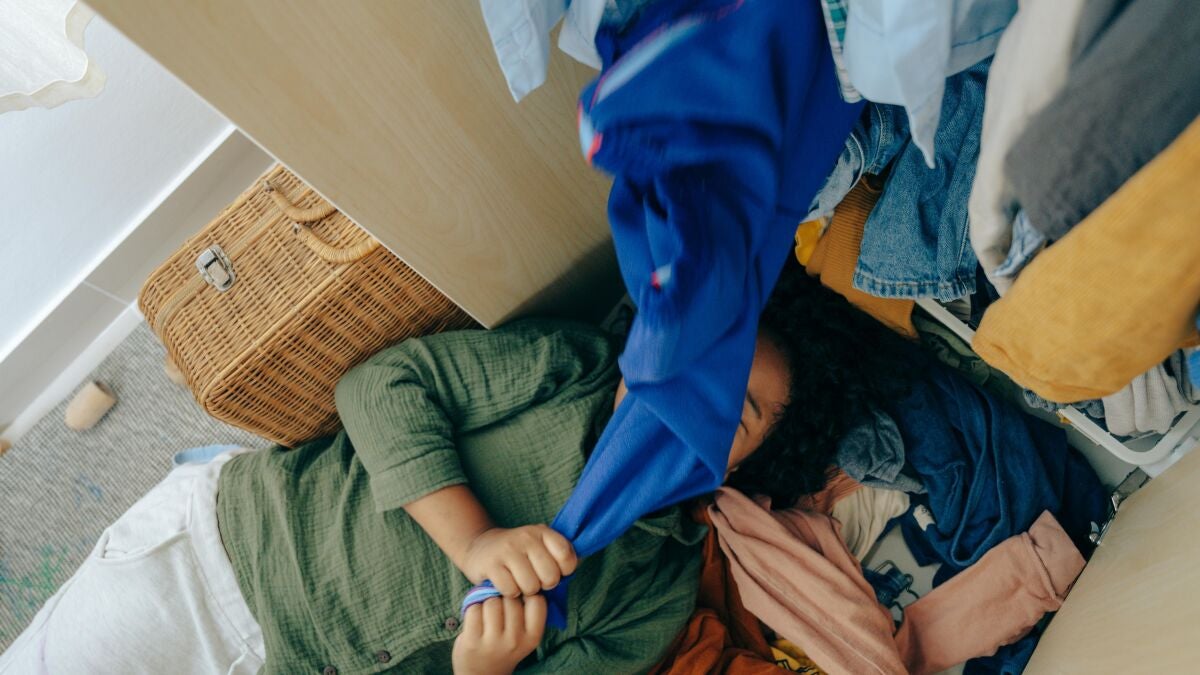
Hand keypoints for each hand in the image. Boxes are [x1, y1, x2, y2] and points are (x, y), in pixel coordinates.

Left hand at [452, 595, 546, 674]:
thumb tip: (523, 576)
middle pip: (511, 597)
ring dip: (486, 601)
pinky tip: (475, 617)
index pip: (537, 600)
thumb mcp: (524, 636)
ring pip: (491, 600)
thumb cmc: (504, 647)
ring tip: (486, 612)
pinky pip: (474, 608)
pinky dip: (472, 607)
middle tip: (499, 605)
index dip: (526, 592)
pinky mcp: (473, 641)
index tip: (519, 597)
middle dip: (503, 596)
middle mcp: (515, 640)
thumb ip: (527, 613)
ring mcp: (493, 642)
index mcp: (533, 637)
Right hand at [461, 525, 576, 596]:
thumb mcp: (541, 546)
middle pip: (550, 577)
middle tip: (533, 578)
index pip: (567, 558)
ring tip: (518, 581)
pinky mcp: (491, 564)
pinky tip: (505, 583)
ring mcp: (507, 549)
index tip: (553, 570)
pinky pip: (511, 591)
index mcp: (543, 532)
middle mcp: (526, 537)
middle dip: (543, 584)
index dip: (563, 571)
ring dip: (525, 590)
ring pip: (531, 587)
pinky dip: (509, 593)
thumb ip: (562, 554)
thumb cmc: (519, 553)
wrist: (480, 548)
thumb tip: (579, 565)